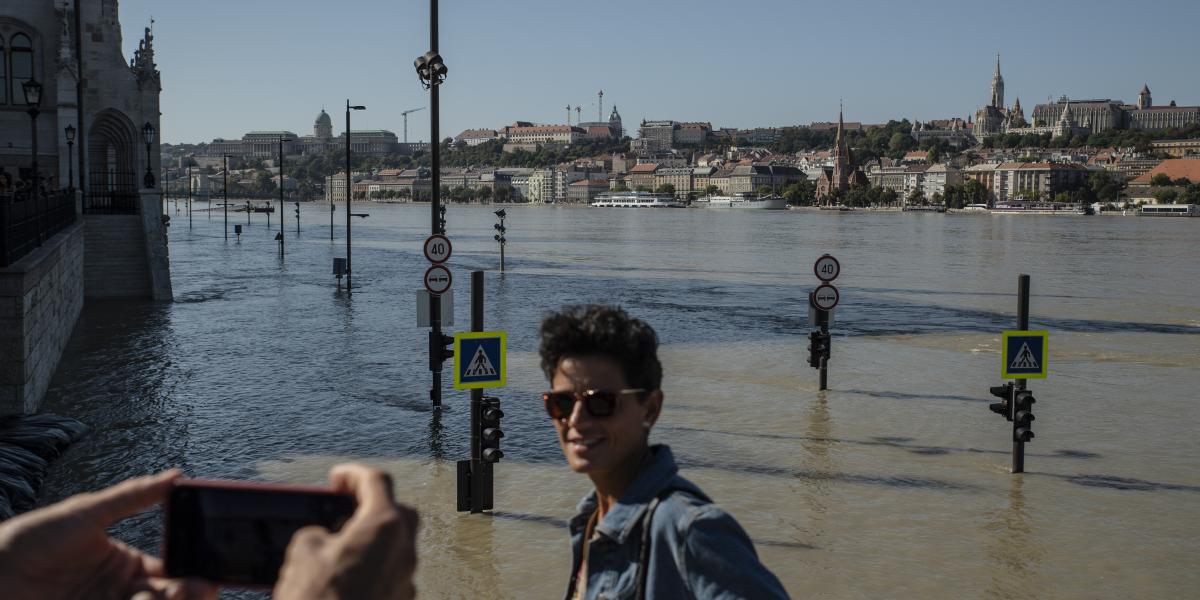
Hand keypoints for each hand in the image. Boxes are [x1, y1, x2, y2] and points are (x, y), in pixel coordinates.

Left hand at [0, 470, 216, 599]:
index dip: (194, 572)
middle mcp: (122, 590)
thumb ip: (133, 496)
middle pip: (170, 596)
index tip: (208, 572)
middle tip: (200, 587)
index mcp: (126, 562)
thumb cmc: (33, 538)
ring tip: (163, 595)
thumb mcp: (86, 512)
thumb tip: (175, 474)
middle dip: (191, 593)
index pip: (172, 570)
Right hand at [274, 463, 419, 599]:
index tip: (337, 478)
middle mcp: (404, 550)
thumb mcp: (302, 554)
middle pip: (398, 513)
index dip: (354, 474)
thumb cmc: (317, 599)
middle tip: (345, 509)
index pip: (377, 482)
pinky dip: (372, 569)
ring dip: (373, 541)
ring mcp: (406, 580)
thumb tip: (326, 540)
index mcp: (383, 526)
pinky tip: (346, 578)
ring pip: (396, 548)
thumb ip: (317, 534)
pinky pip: (390, 576)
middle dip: (374, 505)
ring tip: (340, 547)